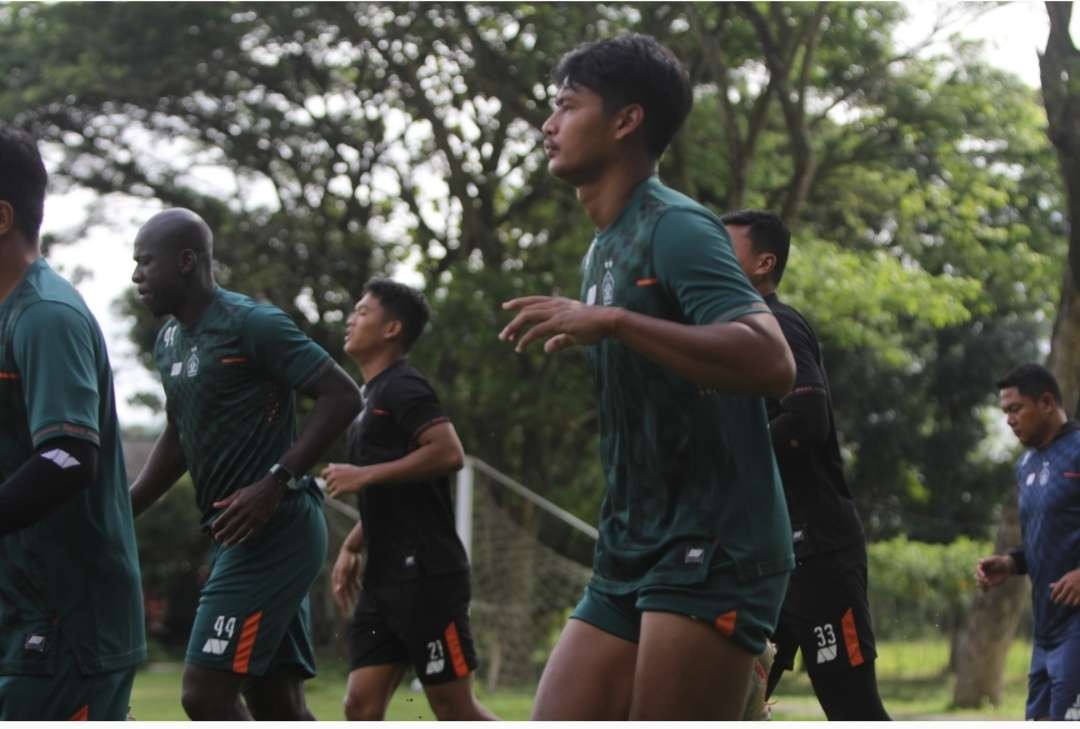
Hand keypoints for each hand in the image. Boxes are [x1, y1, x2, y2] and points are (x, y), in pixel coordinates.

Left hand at [211, 476, 282, 545]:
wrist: (272, 488)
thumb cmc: (254, 489)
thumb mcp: (239, 492)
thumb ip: (227, 500)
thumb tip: (214, 505)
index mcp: (238, 504)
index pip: (224, 517)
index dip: (218, 523)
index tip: (213, 528)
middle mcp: (244, 512)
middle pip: (231, 526)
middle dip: (223, 534)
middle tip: (216, 538)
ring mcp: (253, 517)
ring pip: (240, 532)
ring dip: (232, 539)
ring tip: (226, 544)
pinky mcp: (261, 521)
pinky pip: (252, 533)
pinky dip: (245, 538)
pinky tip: (240, 541)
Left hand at [321, 463, 370, 497]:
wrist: (364, 476)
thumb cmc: (356, 471)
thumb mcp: (345, 466)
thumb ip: (336, 466)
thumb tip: (329, 465)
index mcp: (333, 468)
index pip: (322, 473)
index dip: (325, 478)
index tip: (329, 481)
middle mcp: (333, 475)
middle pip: (327, 484)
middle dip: (332, 485)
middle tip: (340, 486)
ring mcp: (336, 482)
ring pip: (330, 490)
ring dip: (335, 491)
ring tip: (343, 489)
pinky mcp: (340, 489)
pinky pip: (332, 496)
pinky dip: (336, 496)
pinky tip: (341, 494)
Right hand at [332, 547, 362, 614]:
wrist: (352, 549)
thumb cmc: (346, 559)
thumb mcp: (343, 569)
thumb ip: (341, 579)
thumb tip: (338, 590)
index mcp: (337, 580)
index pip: (338, 594)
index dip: (341, 602)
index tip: (344, 610)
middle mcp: (341, 580)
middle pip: (344, 594)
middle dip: (346, 603)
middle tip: (349, 612)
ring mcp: (347, 578)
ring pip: (350, 591)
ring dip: (353, 598)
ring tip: (356, 607)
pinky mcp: (353, 576)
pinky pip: (355, 586)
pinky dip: (358, 591)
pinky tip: (362, 596)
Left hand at [499, 296, 616, 352]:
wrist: (609, 321)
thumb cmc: (595, 326)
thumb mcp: (574, 334)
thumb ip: (559, 341)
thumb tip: (546, 349)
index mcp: (559, 303)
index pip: (535, 301)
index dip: (520, 302)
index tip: (507, 306)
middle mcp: (556, 305)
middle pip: (527, 308)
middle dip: (513, 320)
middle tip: (503, 335)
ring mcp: (557, 312)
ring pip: (528, 316)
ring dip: (514, 327)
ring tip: (506, 339)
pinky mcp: (559, 323)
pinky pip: (537, 331)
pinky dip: (526, 339)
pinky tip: (519, 347)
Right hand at [975, 554, 1014, 589]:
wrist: (1006, 567)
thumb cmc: (1000, 561)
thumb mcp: (995, 559)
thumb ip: (988, 560)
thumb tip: (979, 561)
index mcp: (981, 566)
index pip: (978, 569)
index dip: (980, 573)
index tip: (984, 576)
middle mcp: (982, 572)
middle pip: (977, 576)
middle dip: (980, 579)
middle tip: (986, 581)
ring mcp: (985, 578)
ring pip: (979, 583)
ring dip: (981, 585)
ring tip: (986, 586)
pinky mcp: (989, 583)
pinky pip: (985, 587)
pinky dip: (985, 590)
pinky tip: (987, 591)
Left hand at [1050, 568, 1079, 605]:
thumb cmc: (1075, 576)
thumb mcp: (1066, 577)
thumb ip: (1059, 582)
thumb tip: (1050, 586)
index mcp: (1064, 581)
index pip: (1056, 590)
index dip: (1052, 595)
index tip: (1051, 598)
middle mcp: (1069, 586)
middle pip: (1061, 597)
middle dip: (1057, 600)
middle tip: (1056, 602)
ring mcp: (1076, 590)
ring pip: (1068, 601)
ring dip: (1066, 602)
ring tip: (1065, 603)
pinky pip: (1075, 603)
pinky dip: (1073, 603)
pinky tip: (1073, 603)